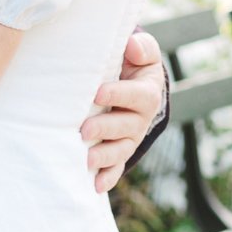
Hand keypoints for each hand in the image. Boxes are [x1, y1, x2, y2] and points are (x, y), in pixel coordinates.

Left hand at [82, 31, 167, 193]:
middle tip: (84, 130)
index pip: (138, 95)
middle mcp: (141, 119)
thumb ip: (141, 47)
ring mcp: (130, 138)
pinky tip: (95, 185)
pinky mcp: (120, 151)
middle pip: (127, 127)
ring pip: (121, 150)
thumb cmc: (131, 64)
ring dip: (105, 157)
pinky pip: (116, 167)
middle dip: (106, 129)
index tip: (96, 93)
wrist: (131, 84)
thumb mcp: (140, 52)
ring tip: (87, 160)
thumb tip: (133, 46)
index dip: (119, 94)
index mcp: (147, 93)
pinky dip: (107, 177)